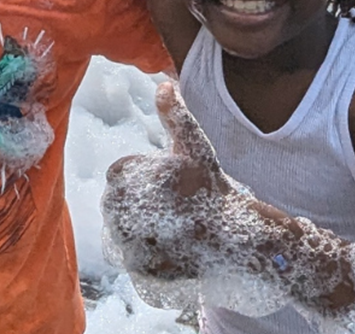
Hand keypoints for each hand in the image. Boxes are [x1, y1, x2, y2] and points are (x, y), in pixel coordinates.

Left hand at [103, 82, 233, 279]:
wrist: (240, 238)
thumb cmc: (215, 189)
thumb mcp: (196, 149)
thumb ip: (176, 116)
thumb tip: (163, 84)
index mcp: (133, 180)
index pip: (116, 175)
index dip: (140, 178)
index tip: (165, 186)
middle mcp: (128, 213)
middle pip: (115, 205)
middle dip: (138, 204)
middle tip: (170, 208)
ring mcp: (134, 245)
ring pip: (120, 232)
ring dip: (138, 229)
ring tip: (170, 227)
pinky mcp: (143, 270)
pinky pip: (131, 259)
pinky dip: (145, 254)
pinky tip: (170, 247)